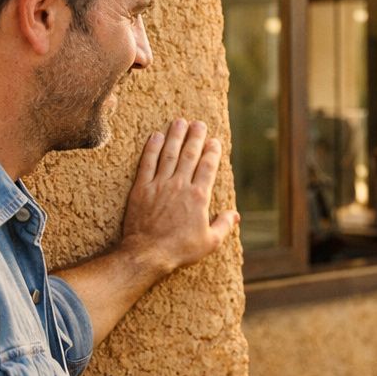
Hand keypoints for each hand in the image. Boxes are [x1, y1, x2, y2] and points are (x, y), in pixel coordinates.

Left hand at [118, 119, 237, 278]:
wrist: (148, 253)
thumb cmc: (180, 249)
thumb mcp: (210, 242)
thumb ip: (224, 225)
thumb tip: (235, 215)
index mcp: (199, 196)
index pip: (208, 166)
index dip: (212, 151)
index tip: (214, 141)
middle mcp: (180, 185)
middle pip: (189, 155)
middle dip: (196, 137)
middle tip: (199, 124)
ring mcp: (159, 185)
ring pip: (169, 154)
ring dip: (175, 136)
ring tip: (180, 122)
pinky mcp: (141, 189)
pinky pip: (147, 163)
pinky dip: (151, 148)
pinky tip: (155, 136)